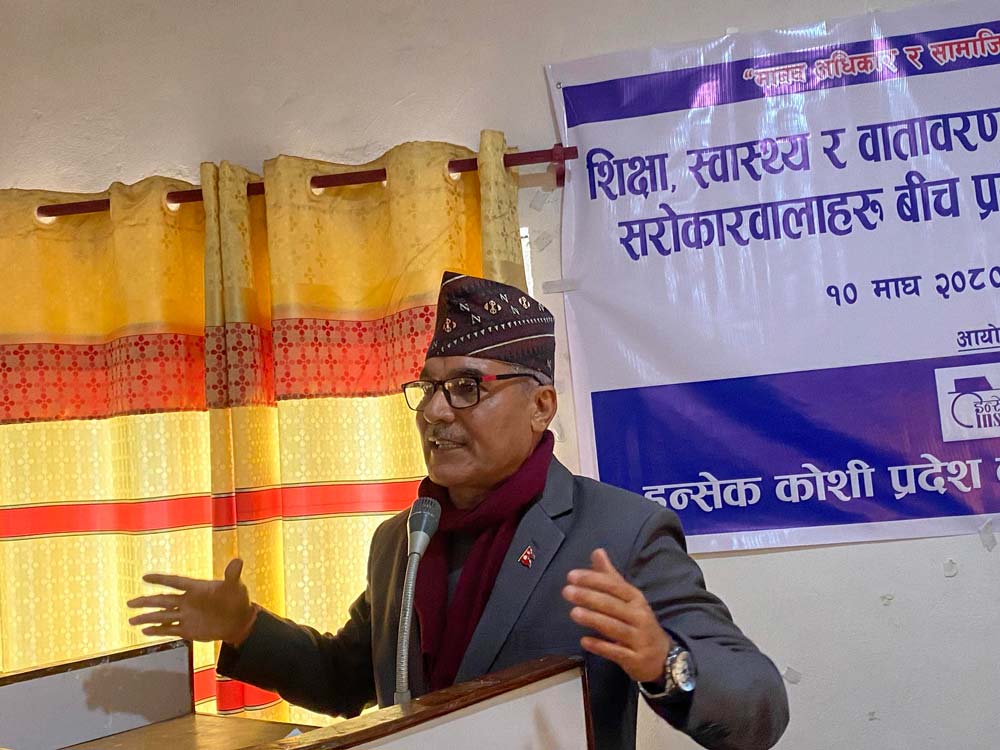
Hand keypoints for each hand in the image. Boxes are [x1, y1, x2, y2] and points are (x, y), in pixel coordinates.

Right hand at [127, 558, 252, 643]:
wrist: (239, 620)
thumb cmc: (237, 600)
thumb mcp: (236, 587)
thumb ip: (232, 575)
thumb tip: (238, 560)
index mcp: (196, 589)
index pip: (175, 582)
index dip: (160, 580)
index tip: (144, 577)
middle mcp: (187, 601)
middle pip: (163, 600)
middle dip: (146, 602)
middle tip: (130, 603)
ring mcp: (186, 616)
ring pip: (163, 616)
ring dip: (147, 618)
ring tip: (131, 621)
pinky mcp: (188, 629)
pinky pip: (169, 630)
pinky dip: (157, 631)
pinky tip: (144, 631)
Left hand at [562, 548, 671, 682]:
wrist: (662, 657)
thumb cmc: (638, 622)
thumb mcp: (628, 598)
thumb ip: (610, 577)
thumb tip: (597, 551)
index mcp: (636, 599)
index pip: (614, 586)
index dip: (594, 580)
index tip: (571, 575)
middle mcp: (639, 616)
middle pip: (612, 605)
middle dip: (589, 597)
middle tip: (566, 591)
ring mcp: (638, 638)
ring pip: (614, 627)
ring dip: (594, 619)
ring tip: (573, 613)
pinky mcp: (635, 659)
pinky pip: (616, 652)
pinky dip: (601, 646)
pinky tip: (584, 641)